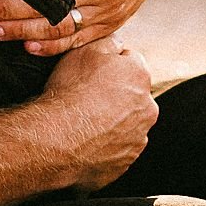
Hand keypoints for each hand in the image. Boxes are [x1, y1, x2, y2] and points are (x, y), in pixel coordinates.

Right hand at [34, 39, 157, 189]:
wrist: (57, 137)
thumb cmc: (71, 90)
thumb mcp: (85, 49)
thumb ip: (109, 42)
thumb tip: (118, 45)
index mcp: (140, 76)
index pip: (130, 61)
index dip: (109, 64)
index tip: (92, 72)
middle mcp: (148, 108)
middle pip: (132, 95)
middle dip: (115, 94)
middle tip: (86, 96)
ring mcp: (138, 139)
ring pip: (126, 124)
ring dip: (112, 121)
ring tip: (83, 121)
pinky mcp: (125, 162)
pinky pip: (116, 150)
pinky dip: (104, 145)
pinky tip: (84, 141)